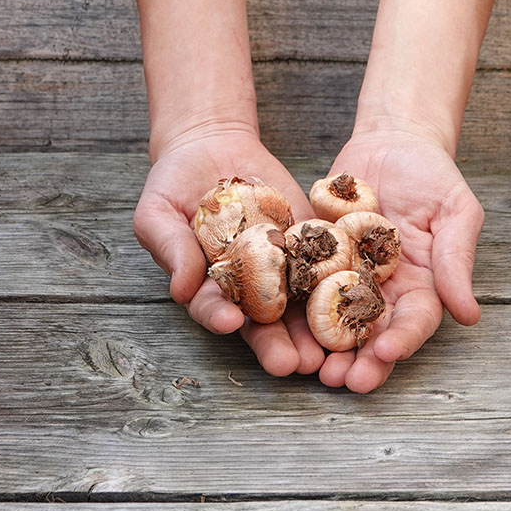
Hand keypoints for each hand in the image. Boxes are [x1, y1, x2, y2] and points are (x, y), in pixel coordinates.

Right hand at [133, 128, 323, 376]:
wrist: (213, 146)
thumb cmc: (174, 184)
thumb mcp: (159, 212)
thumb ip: (170, 248)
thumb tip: (181, 289)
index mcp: (209, 286)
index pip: (214, 309)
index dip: (219, 317)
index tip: (229, 322)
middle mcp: (248, 285)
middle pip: (263, 322)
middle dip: (276, 344)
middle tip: (290, 365)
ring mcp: (281, 265)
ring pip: (299, 305)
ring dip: (313, 331)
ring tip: (325, 352)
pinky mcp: (308, 241)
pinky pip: (325, 262)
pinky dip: (338, 282)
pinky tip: (352, 297)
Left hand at [319, 130, 484, 392]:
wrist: (391, 140)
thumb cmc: (432, 175)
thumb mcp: (455, 212)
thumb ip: (456, 261)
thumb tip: (470, 315)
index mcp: (421, 285)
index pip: (413, 322)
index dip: (401, 341)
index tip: (384, 353)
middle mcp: (383, 289)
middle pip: (372, 333)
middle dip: (358, 360)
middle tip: (340, 381)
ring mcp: (347, 275)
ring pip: (335, 320)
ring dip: (325, 346)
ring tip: (311, 368)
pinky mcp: (317, 256)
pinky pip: (304, 283)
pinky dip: (294, 305)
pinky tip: (281, 322)